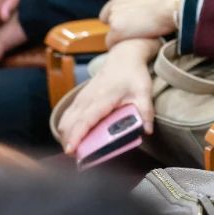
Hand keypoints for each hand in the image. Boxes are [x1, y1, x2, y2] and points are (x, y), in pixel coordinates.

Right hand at [57, 38, 159, 153]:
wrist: (124, 56)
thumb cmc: (133, 74)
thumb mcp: (144, 92)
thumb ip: (146, 111)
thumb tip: (147, 130)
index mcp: (103, 99)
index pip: (85, 120)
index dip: (77, 136)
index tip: (70, 150)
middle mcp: (88, 98)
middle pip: (70, 123)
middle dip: (69, 141)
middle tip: (75, 158)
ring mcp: (82, 97)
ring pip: (66, 119)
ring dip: (65, 135)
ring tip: (73, 150)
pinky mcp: (80, 97)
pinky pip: (68, 114)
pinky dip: (66, 127)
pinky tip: (70, 137)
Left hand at [100, 0, 182, 46]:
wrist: (172, 5)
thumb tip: (146, 3)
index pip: (110, 11)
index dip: (120, 19)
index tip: (129, 26)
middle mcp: (115, 5)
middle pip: (110, 23)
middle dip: (121, 29)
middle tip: (135, 36)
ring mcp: (114, 19)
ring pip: (111, 35)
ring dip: (122, 39)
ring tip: (137, 43)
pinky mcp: (117, 32)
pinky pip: (112, 44)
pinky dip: (121, 47)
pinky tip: (134, 48)